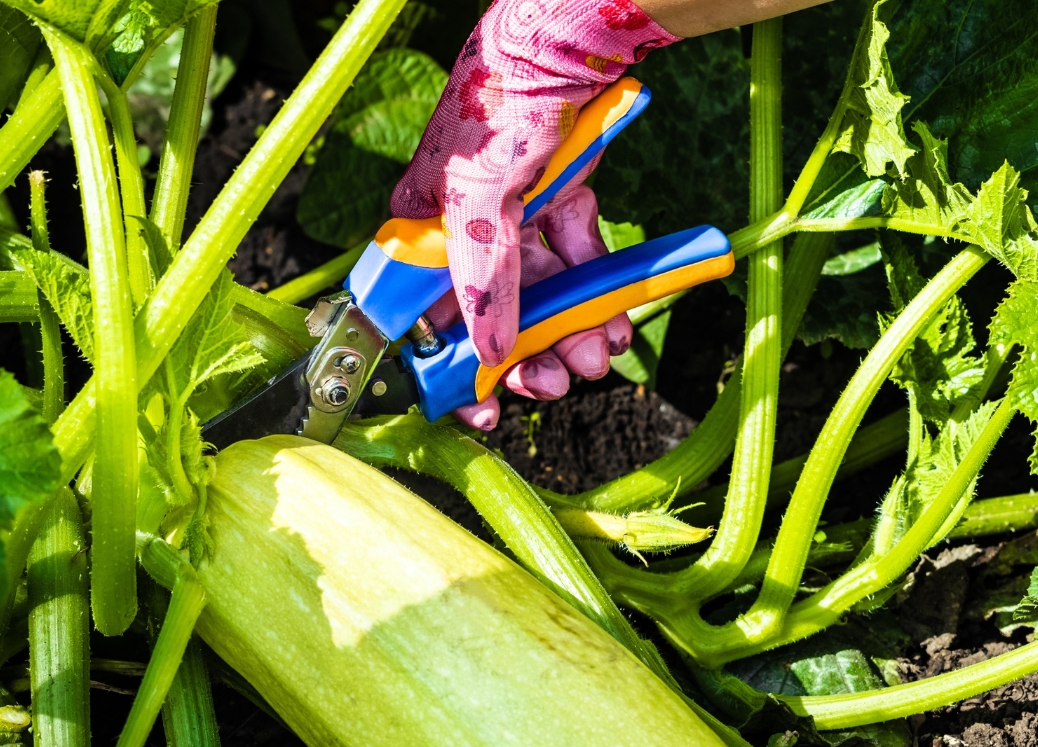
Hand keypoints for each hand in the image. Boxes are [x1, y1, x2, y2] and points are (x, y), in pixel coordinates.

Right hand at [391, 0, 676, 428]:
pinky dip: (596, 297)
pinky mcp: (562, 205)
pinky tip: (615, 323)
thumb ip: (483, 281)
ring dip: (569, 334)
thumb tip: (489, 353)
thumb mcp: (481, 202)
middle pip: (492, 317)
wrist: (570, 45)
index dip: (451, 367)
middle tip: (557, 386)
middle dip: (527, 359)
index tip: (481, 410)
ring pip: (542, 298)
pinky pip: (578, 267)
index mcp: (422, 228)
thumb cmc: (502, 106)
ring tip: (597, 355)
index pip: (425, 315)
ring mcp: (516, 219)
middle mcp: (465, 229)